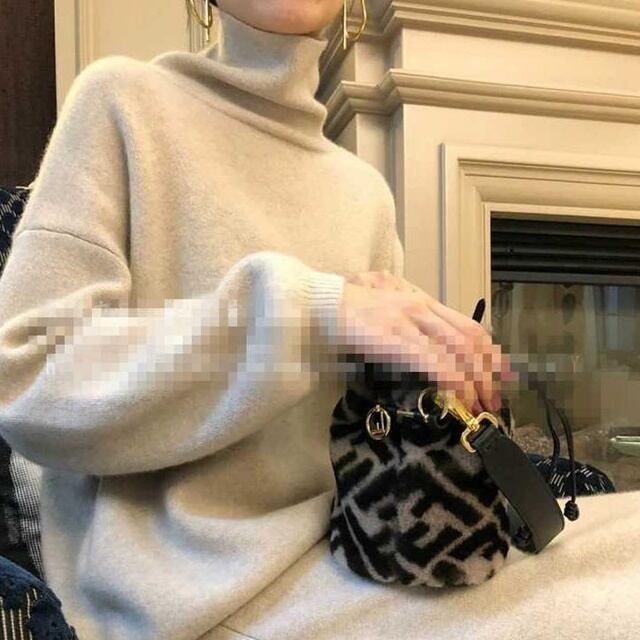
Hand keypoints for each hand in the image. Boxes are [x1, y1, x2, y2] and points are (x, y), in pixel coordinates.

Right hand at [338, 270, 510, 414]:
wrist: (322, 303)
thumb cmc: (349, 311)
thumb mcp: (387, 313)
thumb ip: (408, 327)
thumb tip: (424, 355)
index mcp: (422, 303)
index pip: (469, 326)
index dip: (490, 354)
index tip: (500, 378)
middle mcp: (423, 308)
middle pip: (472, 340)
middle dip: (489, 373)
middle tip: (494, 401)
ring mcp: (412, 321)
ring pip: (460, 351)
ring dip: (476, 382)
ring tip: (480, 407)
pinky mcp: (398, 338)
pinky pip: (436, 362)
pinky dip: (454, 383)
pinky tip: (459, 399)